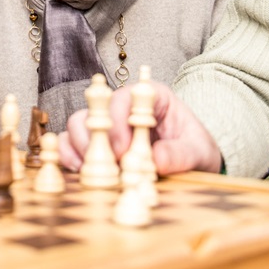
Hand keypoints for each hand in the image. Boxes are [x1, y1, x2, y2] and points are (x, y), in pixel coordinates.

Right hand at [57, 81, 222, 175]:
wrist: (195, 166)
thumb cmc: (196, 150)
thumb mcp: (198, 152)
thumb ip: (181, 154)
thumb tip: (157, 160)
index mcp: (151, 97)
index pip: (125, 97)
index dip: (117, 120)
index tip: (121, 150)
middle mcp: (124, 107)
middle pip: (95, 109)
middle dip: (93, 136)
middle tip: (106, 163)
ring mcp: (108, 127)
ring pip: (78, 125)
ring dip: (79, 147)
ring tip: (90, 170)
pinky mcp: (96, 146)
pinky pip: (72, 144)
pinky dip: (69, 156)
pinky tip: (78, 172)